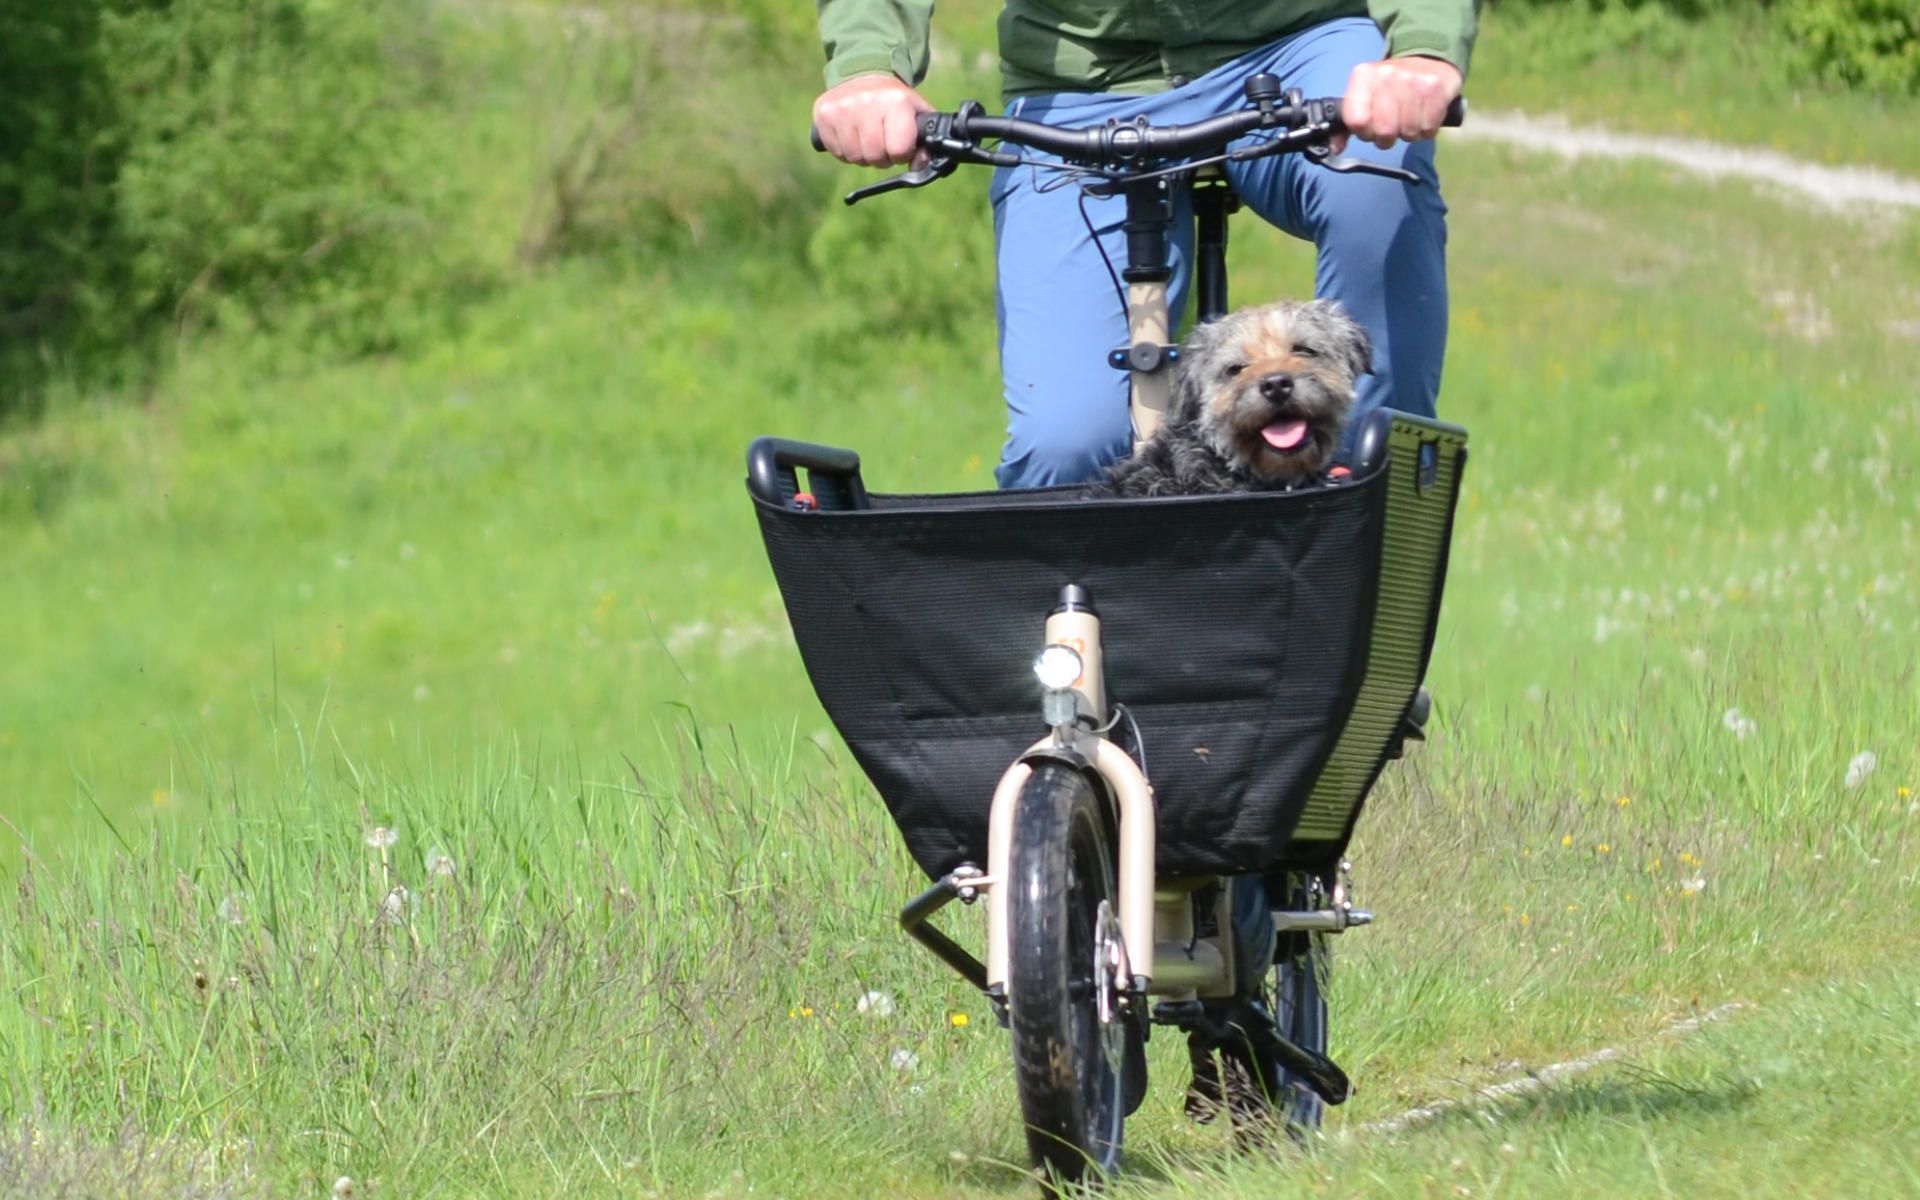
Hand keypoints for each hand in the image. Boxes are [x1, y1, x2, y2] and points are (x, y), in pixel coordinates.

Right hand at [812, 74, 935, 168]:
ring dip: (862, 154)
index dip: (901, 154)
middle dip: (881, 157)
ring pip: (854, 157)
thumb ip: (924, 142)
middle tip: (883, 142)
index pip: (898, 150)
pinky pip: (836, 152)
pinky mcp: (823, 113)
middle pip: (874, 157)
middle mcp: (867, 102)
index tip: (900, 145)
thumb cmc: (894, 101)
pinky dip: (845, 150)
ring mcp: (842, 108)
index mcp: (895, 102)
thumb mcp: (917, 113)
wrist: (864, 73)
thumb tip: (919, 167)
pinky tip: (852, 134)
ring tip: (867, 137)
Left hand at [1336, 57, 1462, 153]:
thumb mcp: (1364, 96)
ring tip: (1409, 118)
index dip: (1365, 133)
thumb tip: (1334, 149)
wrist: (1428, 59)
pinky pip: (1428, 129)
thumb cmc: (1390, 86)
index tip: (1370, 128)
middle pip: (1384, 131)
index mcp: (1363, 75)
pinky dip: (1426, 129)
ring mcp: (1413, 80)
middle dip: (1387, 137)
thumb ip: (1346, 124)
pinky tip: (1424, 114)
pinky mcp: (1436, 88)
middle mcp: (1386, 74)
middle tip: (1392, 126)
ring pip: (1408, 132)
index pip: (1357, 121)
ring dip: (1409, 133)